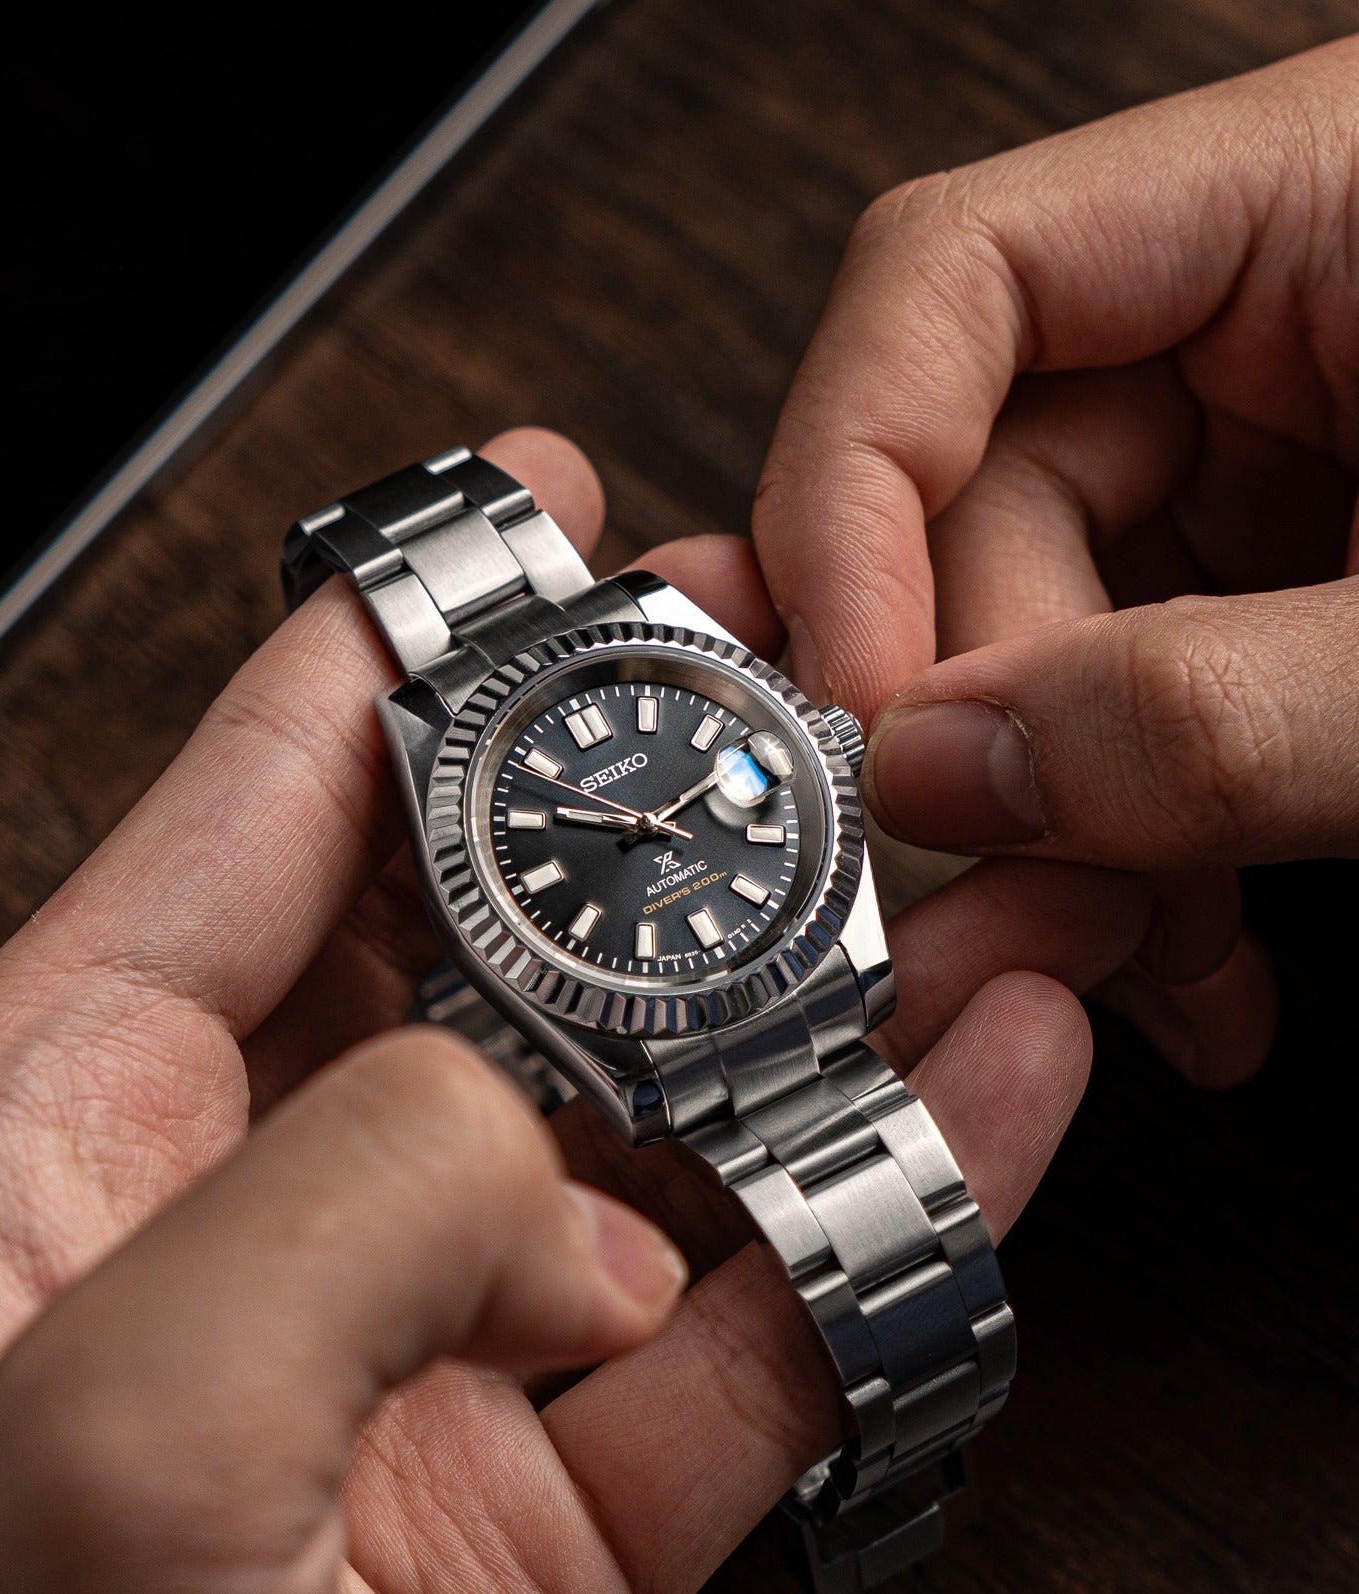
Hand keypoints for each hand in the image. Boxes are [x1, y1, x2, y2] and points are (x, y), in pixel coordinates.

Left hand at [0, 432, 1159, 1593]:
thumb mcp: (128, 1453)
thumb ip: (347, 1189)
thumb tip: (540, 1119)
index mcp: (71, 1119)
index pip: (275, 789)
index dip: (417, 625)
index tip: (546, 499)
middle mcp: (249, 1191)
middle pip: (497, 917)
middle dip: (662, 791)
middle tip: (799, 679)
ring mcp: (417, 1328)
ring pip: (659, 1097)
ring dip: (822, 987)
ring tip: (971, 870)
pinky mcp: (550, 1478)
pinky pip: (748, 1294)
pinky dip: (879, 1186)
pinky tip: (992, 1076)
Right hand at [750, 41, 1358, 1083]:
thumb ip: (1231, 710)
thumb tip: (952, 769)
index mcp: (1327, 194)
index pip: (955, 279)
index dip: (849, 482)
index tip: (844, 693)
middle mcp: (1266, 308)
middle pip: (979, 495)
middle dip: (984, 724)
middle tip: (1001, 888)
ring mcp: (1267, 449)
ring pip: (1035, 627)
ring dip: (1060, 821)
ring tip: (1138, 954)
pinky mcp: (1278, 574)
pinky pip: (1120, 696)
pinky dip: (1127, 839)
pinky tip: (1183, 942)